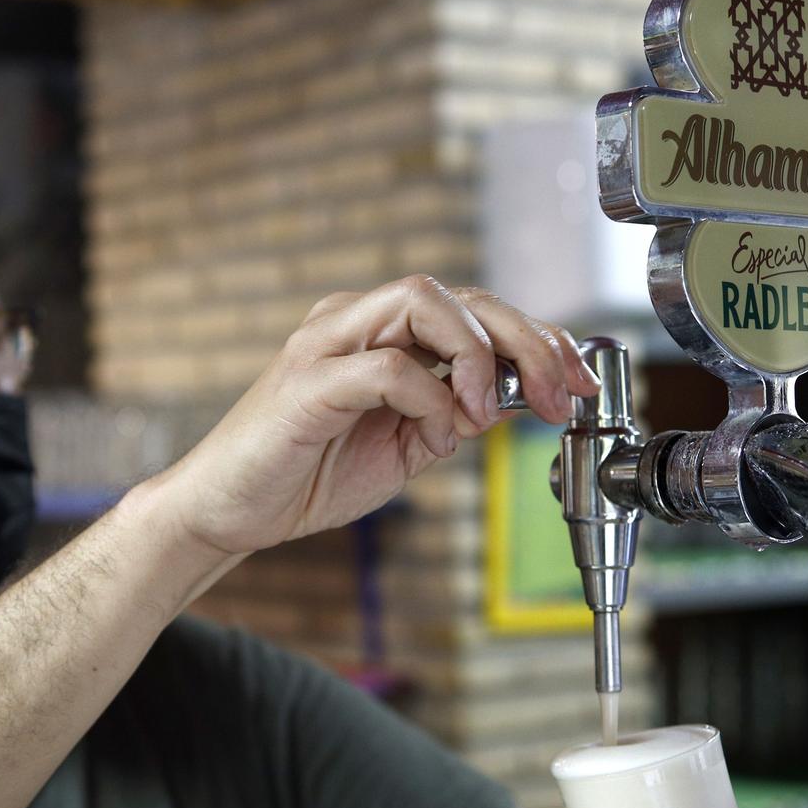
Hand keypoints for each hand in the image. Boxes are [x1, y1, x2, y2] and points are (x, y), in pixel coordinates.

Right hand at [149, 276, 597, 555]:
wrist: (228, 513)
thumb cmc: (306, 476)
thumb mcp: (407, 447)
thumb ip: (454, 416)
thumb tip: (516, 399)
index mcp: (379, 332)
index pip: (475, 310)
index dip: (538, 339)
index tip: (579, 384)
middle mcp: (353, 322)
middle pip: (460, 294)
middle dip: (528, 340)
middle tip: (562, 395)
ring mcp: (326, 344)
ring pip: (421, 299)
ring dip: (478, 354)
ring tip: (488, 411)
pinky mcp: (306, 383)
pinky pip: (387, 367)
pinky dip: (431, 398)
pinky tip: (440, 435)